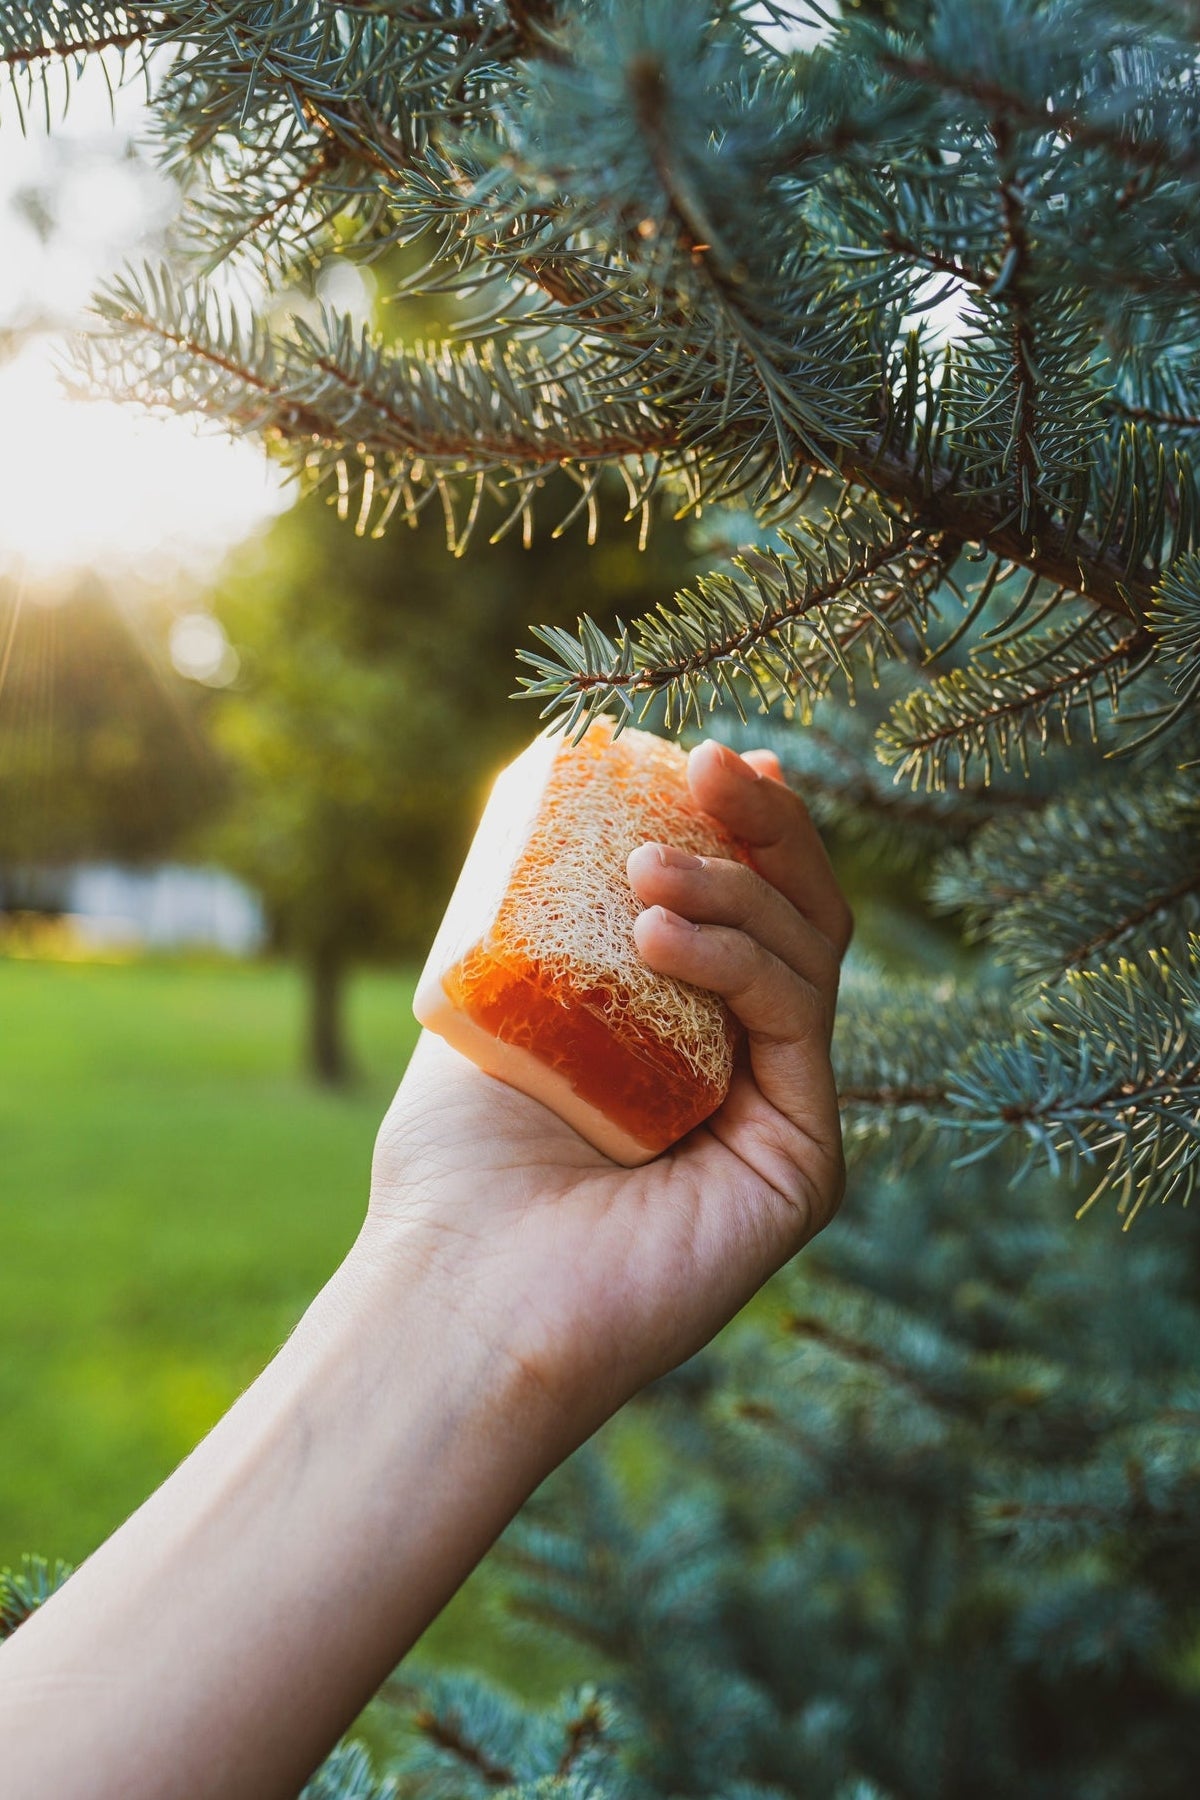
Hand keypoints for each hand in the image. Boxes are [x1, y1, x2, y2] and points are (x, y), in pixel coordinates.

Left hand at [367, 739, 850, 1449]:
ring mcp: (783, 1121)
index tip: (711, 755)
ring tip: (647, 866)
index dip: (746, 830)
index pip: (746, 916)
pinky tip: (663, 931)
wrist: (456, 1294)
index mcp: (691, 1043)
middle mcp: (749, 1078)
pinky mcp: (803, 1165)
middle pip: (799, 922)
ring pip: (808, 957)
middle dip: (766, 828)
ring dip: (739, 885)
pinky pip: (797, 1022)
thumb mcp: (502, 1006)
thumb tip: (559, 802)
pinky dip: (739, 958)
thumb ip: (551, 924)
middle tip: (712, 760)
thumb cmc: (456, 1169)